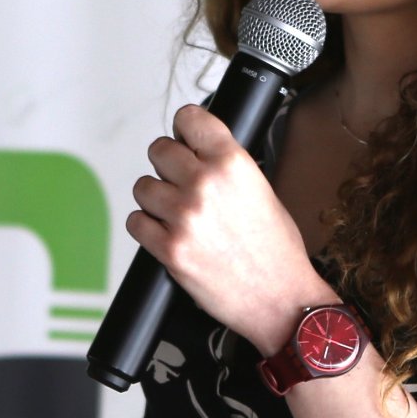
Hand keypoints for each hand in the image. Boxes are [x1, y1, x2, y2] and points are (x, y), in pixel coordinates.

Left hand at [127, 103, 334, 355]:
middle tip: (182, 183)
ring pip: (143, 187)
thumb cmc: (277, 251)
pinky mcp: (168, 248)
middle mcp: (204, 184)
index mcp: (232, 163)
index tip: (184, 137)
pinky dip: (147, 227)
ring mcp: (183, 216)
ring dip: (156, 198)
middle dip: (168, 165)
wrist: (280, 299)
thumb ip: (226, 166)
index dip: (184, 128)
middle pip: (159, 150)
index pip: (188, 118)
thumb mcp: (262, 190)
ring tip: (178, 213)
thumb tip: (196, 150)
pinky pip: (136, 222)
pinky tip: (168, 233)